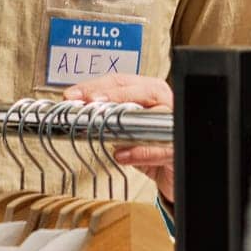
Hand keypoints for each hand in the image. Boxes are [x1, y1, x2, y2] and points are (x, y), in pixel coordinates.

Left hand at [64, 76, 174, 202]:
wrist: (168, 169)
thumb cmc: (147, 144)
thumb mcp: (125, 128)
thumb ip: (108, 118)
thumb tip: (78, 113)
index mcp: (150, 92)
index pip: (123, 81)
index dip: (97, 86)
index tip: (74, 95)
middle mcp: (164, 103)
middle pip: (142, 91)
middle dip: (113, 95)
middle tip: (90, 102)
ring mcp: (173, 124)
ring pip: (154, 116)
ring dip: (127, 121)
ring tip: (104, 126)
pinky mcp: (176, 148)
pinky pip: (161, 148)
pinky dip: (141, 152)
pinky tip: (122, 154)